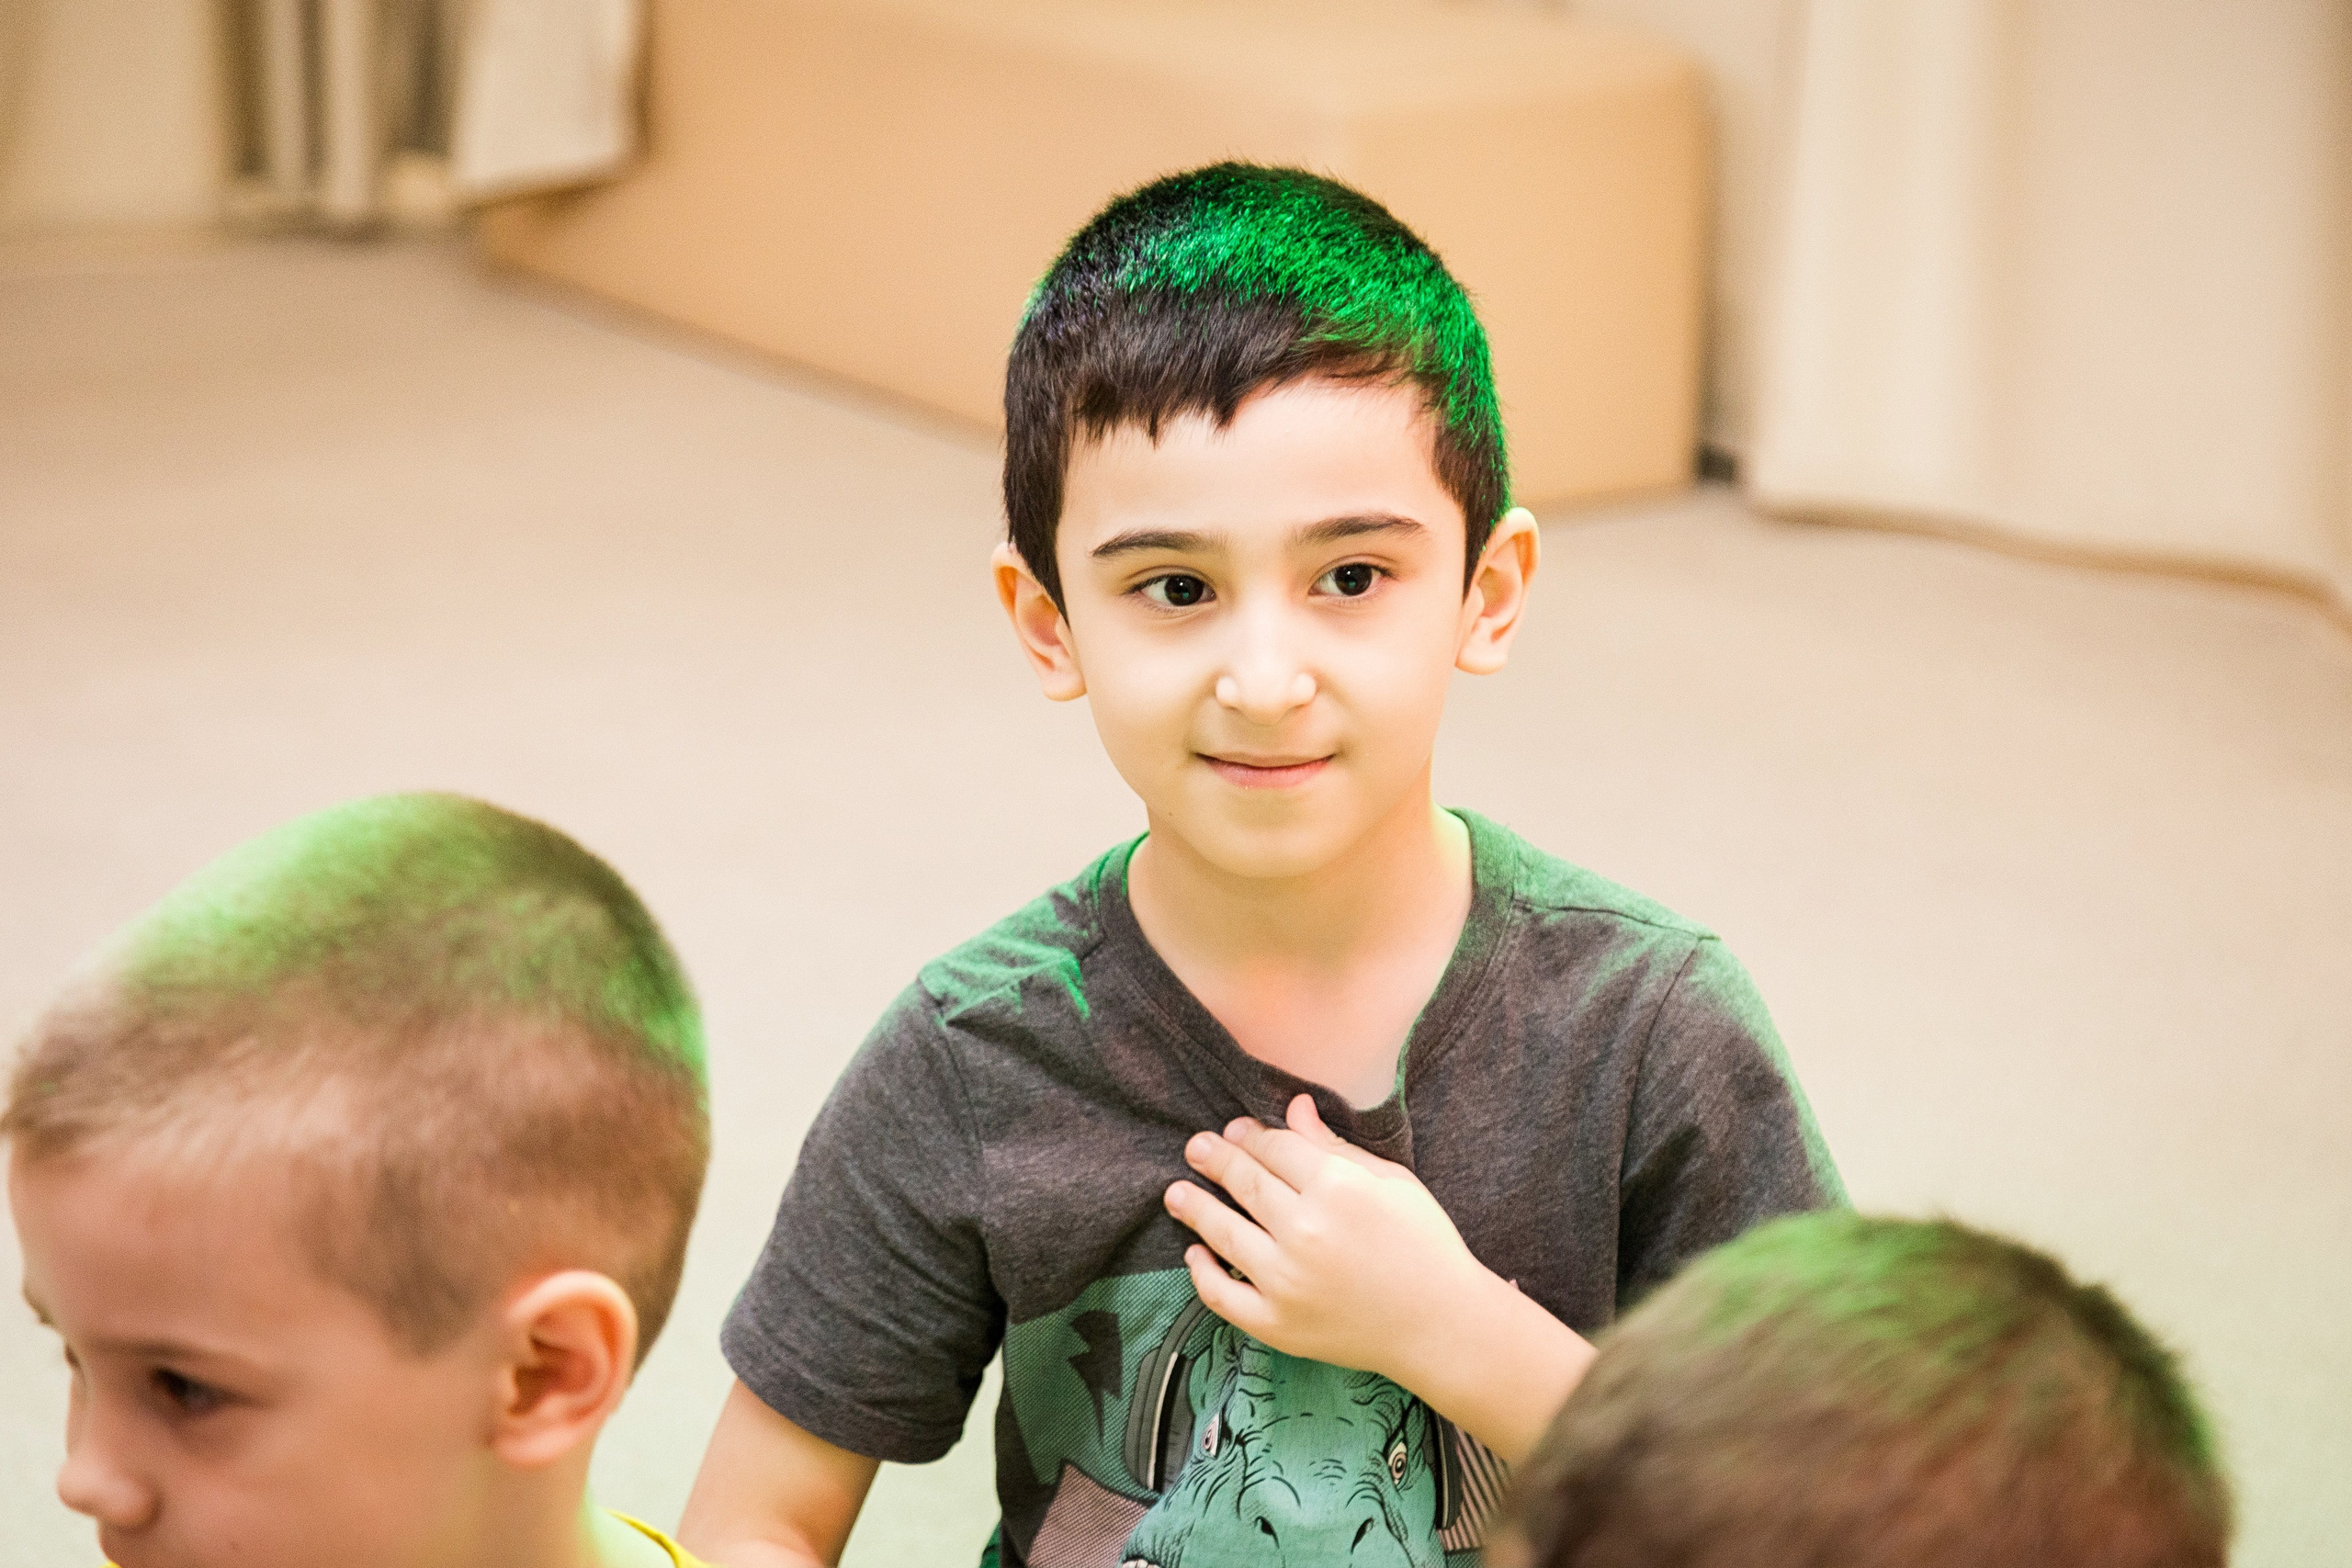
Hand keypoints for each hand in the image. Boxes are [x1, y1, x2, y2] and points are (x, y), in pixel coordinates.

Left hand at [1162, 1093, 1493, 1383]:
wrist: (1441, 1326)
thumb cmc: (1424, 1246)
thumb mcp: (1391, 1182)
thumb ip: (1335, 1146)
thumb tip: (1293, 1107)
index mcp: (1337, 1188)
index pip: (1274, 1149)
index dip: (1250, 1135)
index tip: (1236, 1130)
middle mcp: (1304, 1231)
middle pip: (1244, 1182)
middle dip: (1214, 1159)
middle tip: (1196, 1148)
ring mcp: (1285, 1281)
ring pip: (1222, 1232)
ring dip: (1193, 1206)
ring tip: (1176, 1192)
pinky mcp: (1276, 1324)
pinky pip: (1222, 1295)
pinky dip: (1201, 1271)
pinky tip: (1195, 1253)